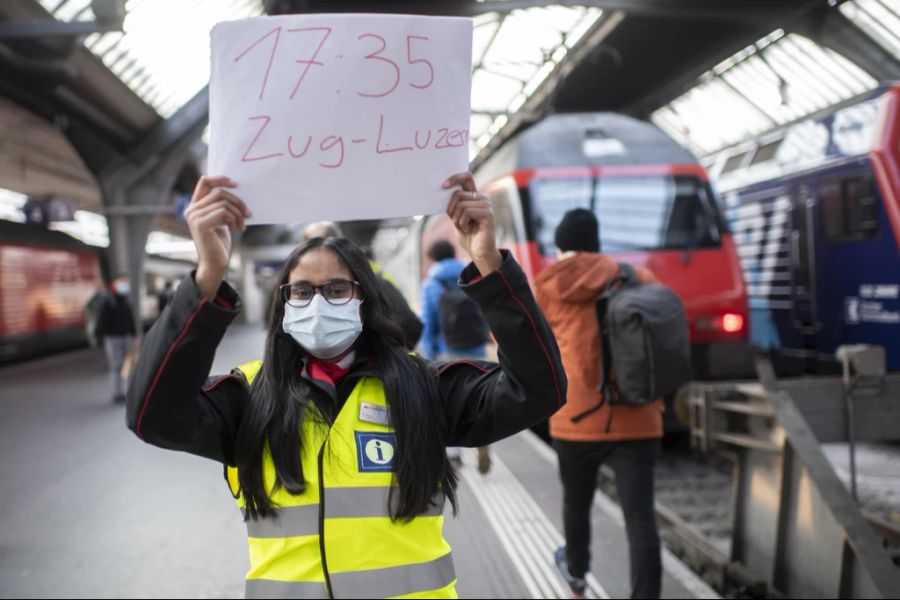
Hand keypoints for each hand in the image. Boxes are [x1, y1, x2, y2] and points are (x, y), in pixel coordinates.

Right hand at [184, 176, 250, 298]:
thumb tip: (237, 191)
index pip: (205, 182)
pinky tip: (237, 229)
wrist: (214, 263)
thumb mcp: (221, 220)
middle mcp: (191, 209)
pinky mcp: (201, 224)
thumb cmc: (219, 243)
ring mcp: (194, 216)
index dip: (220, 179)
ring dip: (238, 213)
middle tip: (248, 213)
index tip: (236, 184)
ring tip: (242, 225)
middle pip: (219, 192)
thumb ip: (222, 206)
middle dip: (238, 201)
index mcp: (195, 206)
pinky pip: (224, 212)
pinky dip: (235, 219)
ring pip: (223, 202)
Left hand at [443, 172, 501, 274]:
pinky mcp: (488, 214)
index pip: (467, 178)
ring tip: (464, 227)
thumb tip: (444, 191)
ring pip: (461, 204)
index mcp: (475, 196)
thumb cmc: (467, 235)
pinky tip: (469, 229)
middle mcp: (482, 198)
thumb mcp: (456, 217)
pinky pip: (467, 212)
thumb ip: (454, 205)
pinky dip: (462, 223)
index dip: (455, 178)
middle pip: (458, 194)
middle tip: (456, 222)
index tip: (443, 186)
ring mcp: (487, 205)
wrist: (478, 252)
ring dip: (457, 220)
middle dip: (451, 210)